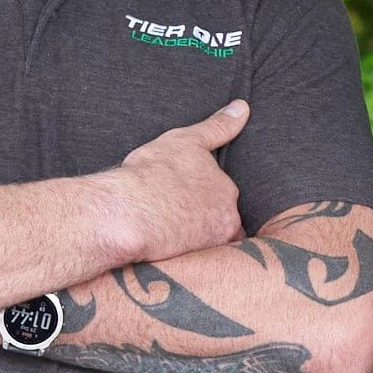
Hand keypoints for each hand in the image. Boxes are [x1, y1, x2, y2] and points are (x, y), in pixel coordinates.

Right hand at [108, 100, 248, 265]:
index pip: (223, 197)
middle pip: (221, 222)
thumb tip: (243, 107)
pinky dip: (186, 259)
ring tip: (171, 238)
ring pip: (210, 243)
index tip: (183, 200)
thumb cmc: (152, 174)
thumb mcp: (185, 140)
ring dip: (197, 241)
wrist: (128, 213)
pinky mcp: (194, 265)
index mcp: (226, 189)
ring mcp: (211, 244)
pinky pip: (196, 264)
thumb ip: (218, 126)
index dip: (203, 198)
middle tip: (174, 217)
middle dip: (204, 221)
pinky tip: (168, 255)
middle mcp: (227, 218)